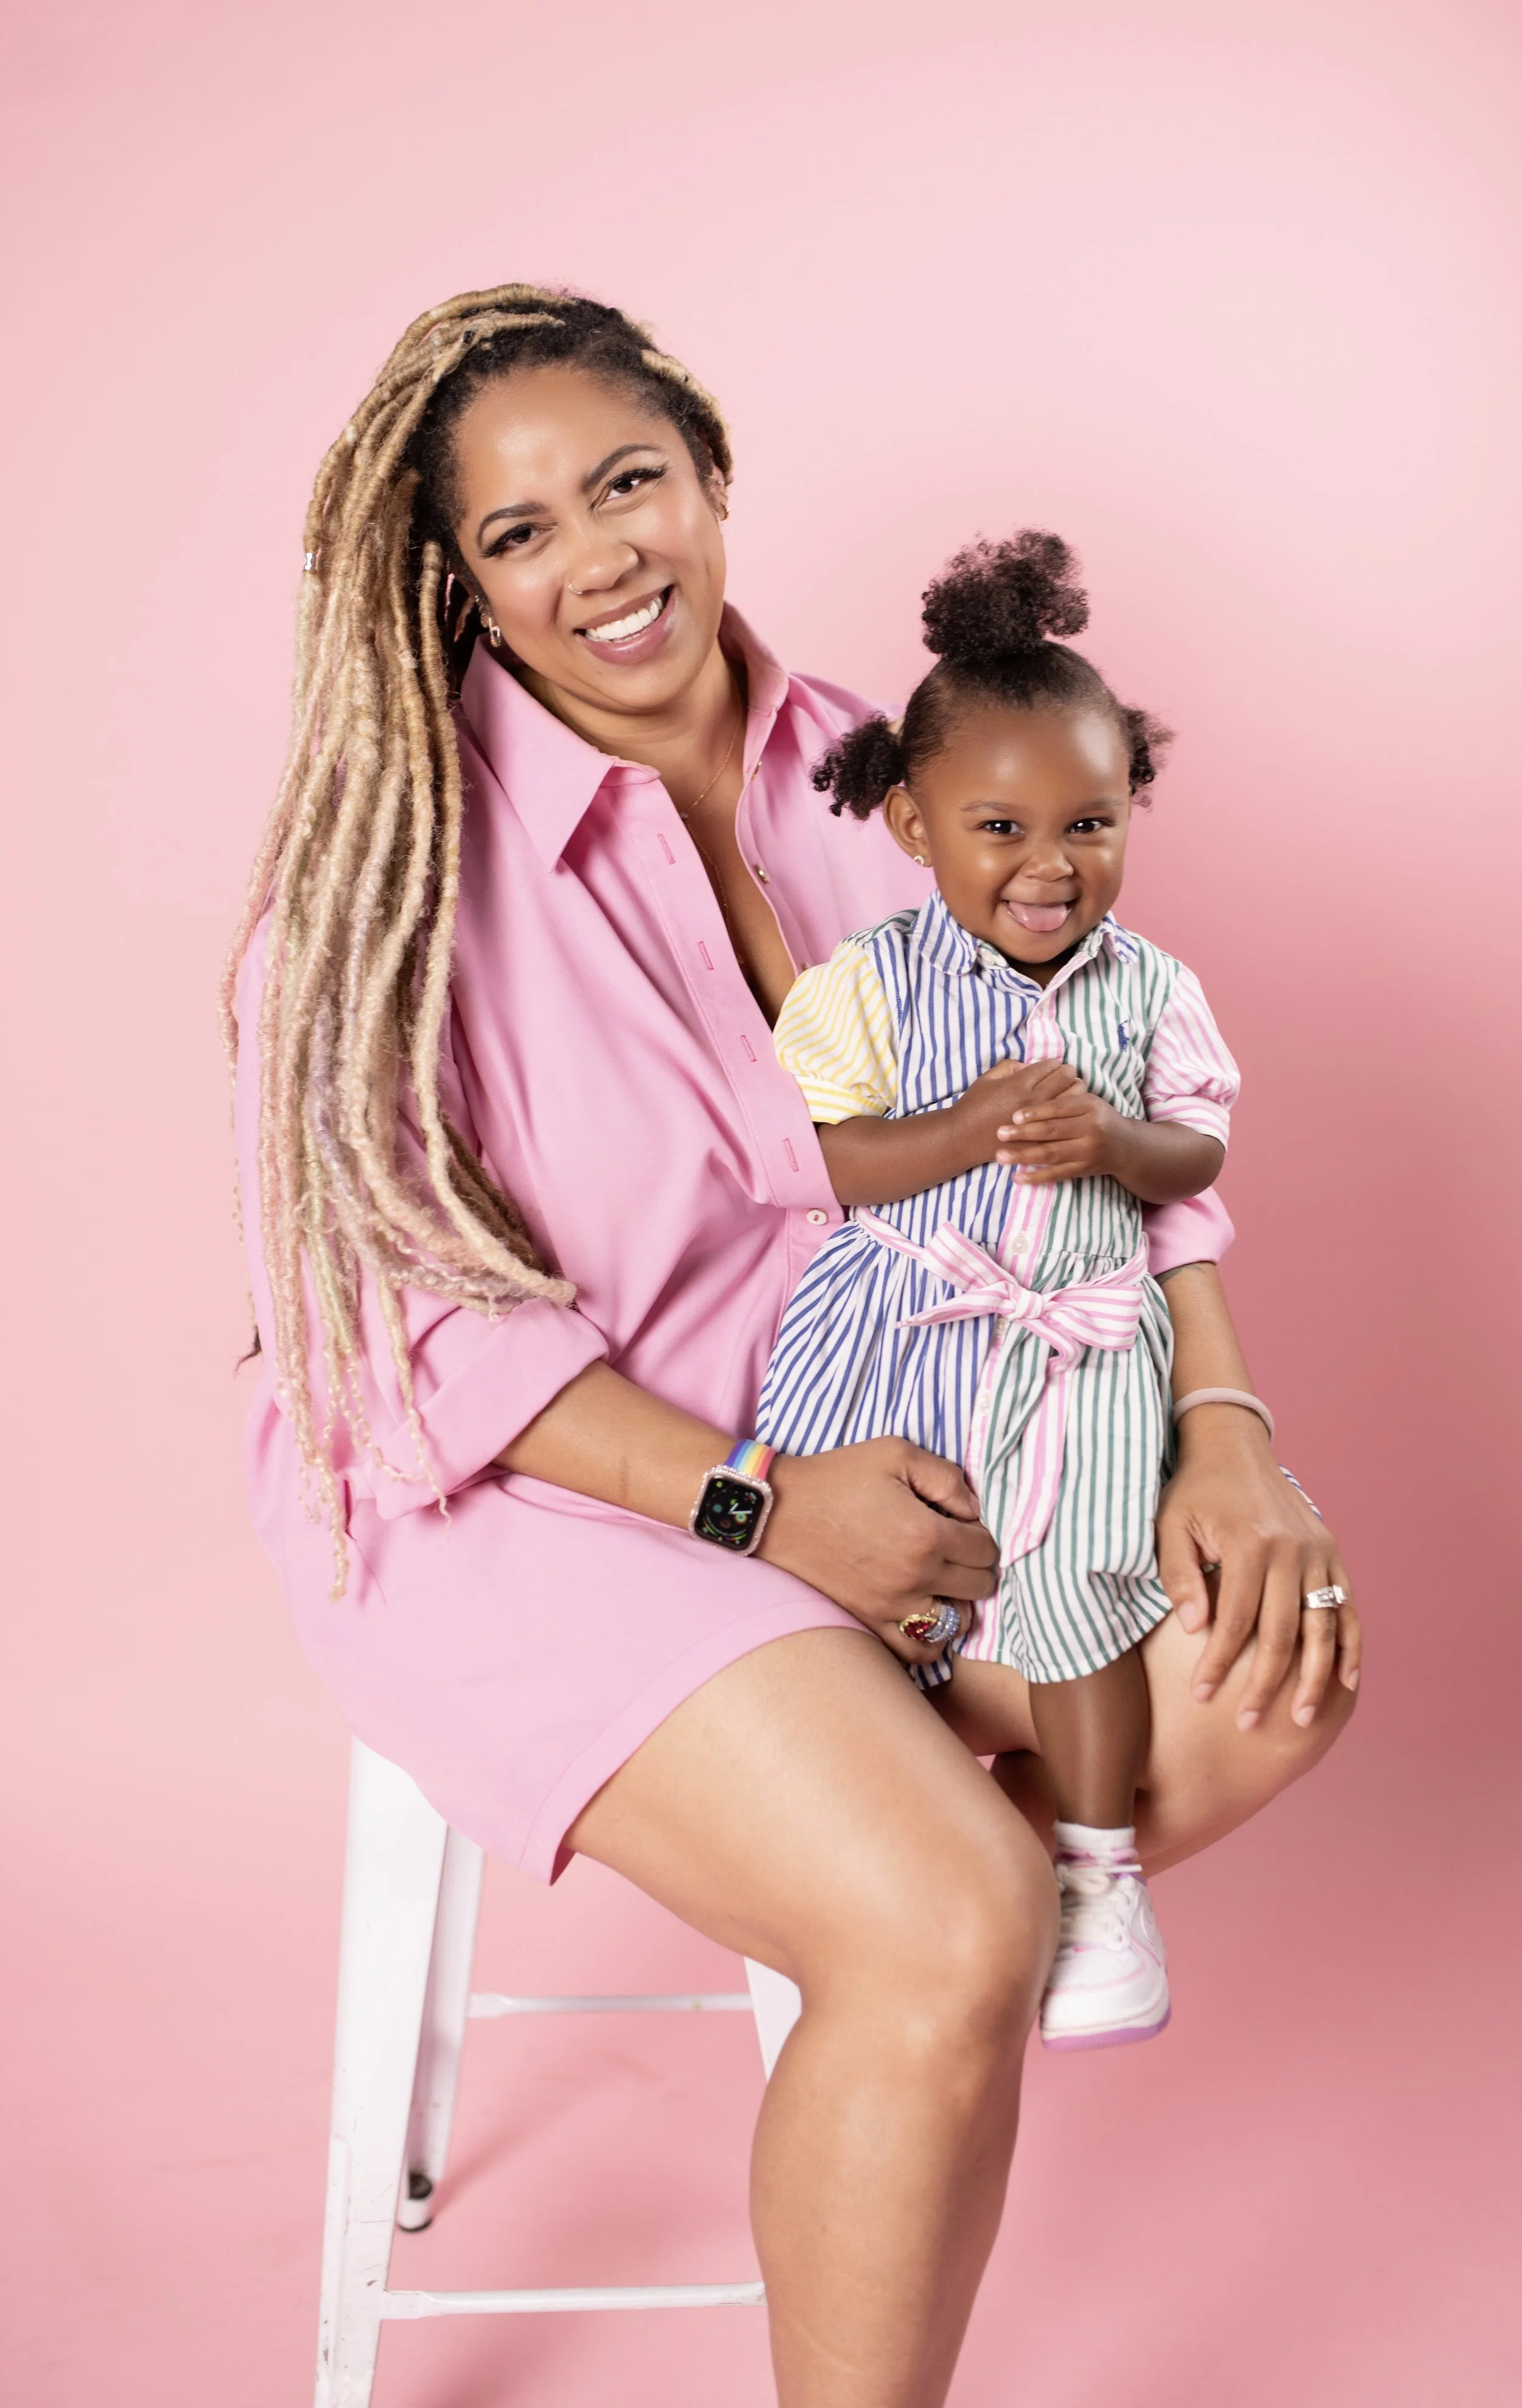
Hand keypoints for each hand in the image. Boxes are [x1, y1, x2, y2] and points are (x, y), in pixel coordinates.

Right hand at [760, 1438, 998, 1667]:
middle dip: (975, 1565)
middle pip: (979, 1586)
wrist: (778, 1511)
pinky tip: (924, 1613)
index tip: (960, 1524)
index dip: (980, 1533)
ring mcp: (892, 1608)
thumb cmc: (836, 1477)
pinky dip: (932, 1638)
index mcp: (927, 1535)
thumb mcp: (895, 1453)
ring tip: (943, 1582)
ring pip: (958, 1622)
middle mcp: (915, 1578)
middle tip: (954, 1549)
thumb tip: (974, 1510)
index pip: (986, 1549)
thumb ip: (946, 1477)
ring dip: (960, 1601)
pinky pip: (919, 1652)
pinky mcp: (870, 1624)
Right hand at [948, 1057, 1081, 1169]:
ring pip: (1074, 1097)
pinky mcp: (1043, 1136)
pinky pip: (1067, 1120)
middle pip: (1067, 1077)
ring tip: (1065, 1094)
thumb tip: (1032, 1065)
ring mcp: (1041, 1119)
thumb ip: (1011, 1066)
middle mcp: (1034, 1099)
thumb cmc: (973, 1106)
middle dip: (1066, 1074)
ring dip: (1073, 1091)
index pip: (1052, 1065)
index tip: (1049, 1069)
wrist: (963, 1139)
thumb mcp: (987, 1078)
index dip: (1053, 1064)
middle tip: (1062, 1079)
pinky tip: (1063, 1113)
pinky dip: (1070, 1112)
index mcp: (1020, 1083)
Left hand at [993, 1077, 1123, 1185]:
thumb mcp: (1087, 1101)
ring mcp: (1087, 1152)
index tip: (1014, 1116)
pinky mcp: (1083, 1170)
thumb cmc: (1097, 1117)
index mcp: (1089, 1107)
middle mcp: (1091, 1129)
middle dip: (1024, 1133)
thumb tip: (1029, 1086)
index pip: (1059, 1108)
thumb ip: (1063, 1096)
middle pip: (1053, 1131)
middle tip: (1000, 1133)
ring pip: (1052, 1154)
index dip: (1036, 1112)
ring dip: (1024, 1156)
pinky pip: (1056, 1174)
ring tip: (1001, 1157)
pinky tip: (1017, 1177)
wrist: (1125, 1146)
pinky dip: (1036, 1177)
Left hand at [1155, 1409, 1361, 1729]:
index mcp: (1249, 1544)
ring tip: (1298, 1720)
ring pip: (1321, 1628)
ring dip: (1311, 1678)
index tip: (1203, 1697)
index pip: (1234, 1621)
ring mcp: (1318, 1554)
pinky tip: (1344, 1683)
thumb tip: (1197, 1629)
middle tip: (1246, 1723)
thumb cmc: (1194, 1492)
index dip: (1218, 1664)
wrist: (1234, 1447)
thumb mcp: (1171, 1525)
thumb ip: (1180, 1576)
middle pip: (1282, 1633)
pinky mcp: (1332, 1554)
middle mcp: (1290, 1551)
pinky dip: (1349, 1646)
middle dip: (1264, 1684)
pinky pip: (1347, 1608)